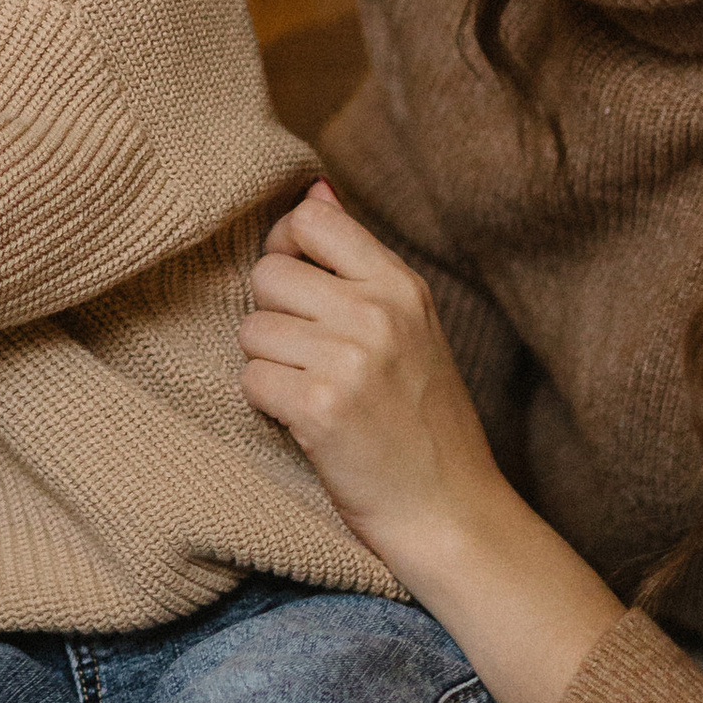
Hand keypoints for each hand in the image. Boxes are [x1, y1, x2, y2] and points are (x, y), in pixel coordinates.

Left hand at [238, 183, 505, 563]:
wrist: (451, 512)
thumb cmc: (423, 421)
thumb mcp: (410, 326)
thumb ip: (358, 260)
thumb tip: (314, 190)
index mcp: (401, 286)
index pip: (309, 221)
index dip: (286, 250)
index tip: (296, 290)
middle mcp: (378, 313)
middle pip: (268, 274)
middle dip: (274, 316)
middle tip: (309, 358)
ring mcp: (350, 359)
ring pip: (252, 329)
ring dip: (267, 365)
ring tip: (312, 392)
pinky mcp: (319, 407)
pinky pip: (251, 379)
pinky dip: (267, 404)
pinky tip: (305, 423)